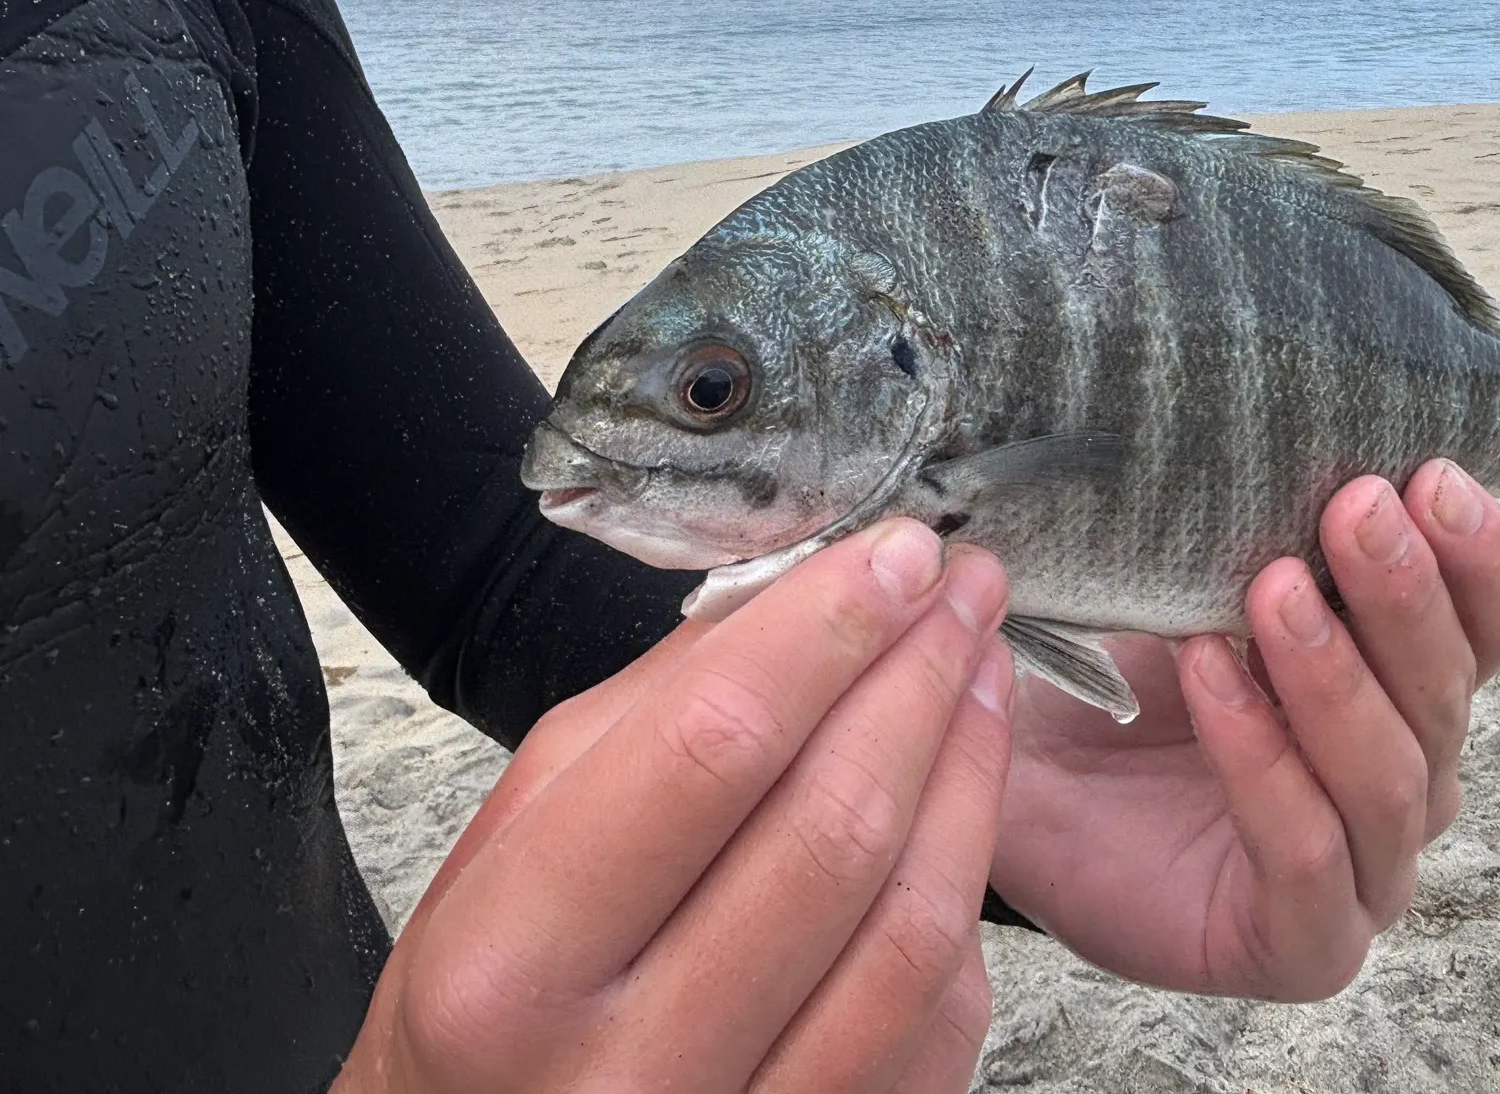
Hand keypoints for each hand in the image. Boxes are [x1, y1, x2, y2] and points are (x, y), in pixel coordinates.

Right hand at [336, 523, 1015, 1093]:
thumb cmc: (487, 997)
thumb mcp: (511, 840)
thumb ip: (644, 717)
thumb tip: (790, 601)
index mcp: (516, 963)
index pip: (709, 750)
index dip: (822, 633)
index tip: (892, 552)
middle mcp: (629, 1071)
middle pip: (829, 831)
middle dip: (915, 676)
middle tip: (960, 584)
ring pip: (909, 929)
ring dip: (968, 769)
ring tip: (983, 667)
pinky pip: (938, 1018)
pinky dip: (963, 888)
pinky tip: (964, 798)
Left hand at [988, 459, 1497, 999]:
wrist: (1016, 788)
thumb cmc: (1110, 688)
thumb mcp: (1182, 596)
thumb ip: (1244, 540)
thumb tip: (1268, 429)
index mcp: (1392, 701)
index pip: (1471, 636)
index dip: (1474, 563)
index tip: (1435, 478)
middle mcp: (1396, 786)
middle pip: (1442, 697)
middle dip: (1404, 596)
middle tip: (1358, 506)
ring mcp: (1361, 872)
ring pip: (1389, 776)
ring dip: (1333, 672)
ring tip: (1274, 586)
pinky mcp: (1299, 939)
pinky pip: (1302, 847)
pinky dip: (1262, 757)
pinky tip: (1210, 674)